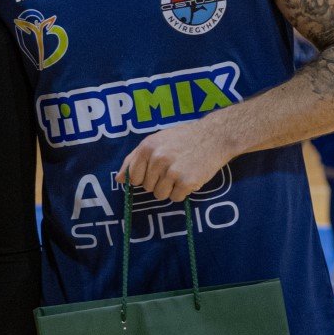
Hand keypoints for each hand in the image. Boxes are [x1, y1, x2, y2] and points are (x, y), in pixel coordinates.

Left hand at [117, 118, 231, 202]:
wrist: (214, 136)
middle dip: (158, 182)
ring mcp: (172, 171)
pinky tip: (189, 178)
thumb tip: (118, 179)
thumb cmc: (183, 138)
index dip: (143, 178)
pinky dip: (182, 192)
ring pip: (160, 195)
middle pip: (147, 187)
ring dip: (170, 189)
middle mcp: (158, 159)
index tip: (154, 172)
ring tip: (180, 173)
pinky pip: (175, 198)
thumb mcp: (155, 140)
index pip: (133, 177)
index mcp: (147, 148)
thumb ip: (134, 159)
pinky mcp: (187, 182)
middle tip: (172, 169)